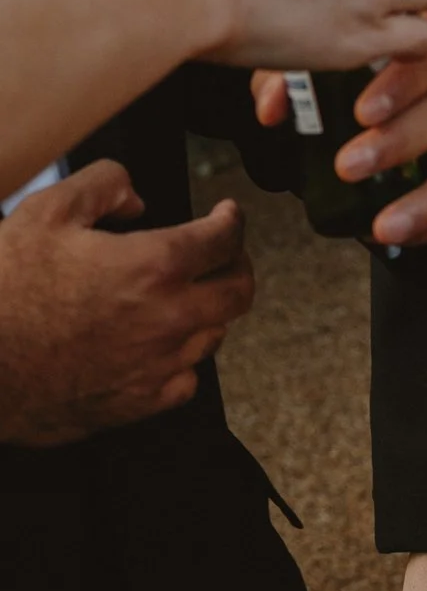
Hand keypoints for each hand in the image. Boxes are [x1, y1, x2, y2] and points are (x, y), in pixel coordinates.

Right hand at [0, 159, 254, 444]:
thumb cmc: (4, 292)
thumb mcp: (46, 212)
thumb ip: (102, 186)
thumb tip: (133, 196)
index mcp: (154, 267)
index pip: (225, 238)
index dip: (231, 219)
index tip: (226, 214)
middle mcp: (168, 319)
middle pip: (239, 291)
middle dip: (236, 264)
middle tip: (222, 254)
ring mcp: (155, 366)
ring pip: (214, 336)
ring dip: (209, 311)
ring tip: (190, 296)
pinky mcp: (135, 404)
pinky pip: (185, 382)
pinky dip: (182, 360)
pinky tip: (162, 347)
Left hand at [251, 16, 426, 247]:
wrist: (407, 77)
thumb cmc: (368, 63)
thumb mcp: (327, 58)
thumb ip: (295, 76)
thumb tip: (272, 108)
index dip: (401, 83)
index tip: (360, 114)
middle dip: (402, 141)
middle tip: (348, 167)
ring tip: (385, 224)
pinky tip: (403, 235)